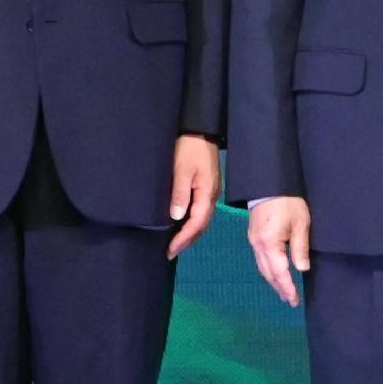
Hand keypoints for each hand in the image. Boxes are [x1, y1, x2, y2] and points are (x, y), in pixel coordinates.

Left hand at [166, 136, 219, 259]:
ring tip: (175, 244)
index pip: (197, 223)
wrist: (200, 130)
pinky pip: (200, 211)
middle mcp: (211, 196)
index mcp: (207, 193)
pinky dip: (191, 223)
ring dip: (190, 234)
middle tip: (170, 252)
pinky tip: (182, 225)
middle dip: (187, 241)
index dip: (183, 238)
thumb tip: (176, 217)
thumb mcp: (182, 169)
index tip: (170, 249)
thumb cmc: (189, 148)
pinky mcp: (206, 188)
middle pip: (201, 226)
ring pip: (202, 220)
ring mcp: (210, 192)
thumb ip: (180, 193)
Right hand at [247, 196, 312, 306]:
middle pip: (268, 273)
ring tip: (284, 292)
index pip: (279, 271)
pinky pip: (260, 260)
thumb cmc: (288, 202)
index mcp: (270, 242)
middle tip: (291, 301)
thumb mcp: (300, 224)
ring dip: (273, 281)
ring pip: (262, 268)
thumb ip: (300, 248)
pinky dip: (268, 271)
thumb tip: (302, 269)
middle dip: (280, 288)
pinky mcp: (253, 237)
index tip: (294, 299)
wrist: (269, 184)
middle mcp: (258, 245)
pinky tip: (275, 275)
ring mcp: (253, 241)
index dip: (287, 287)